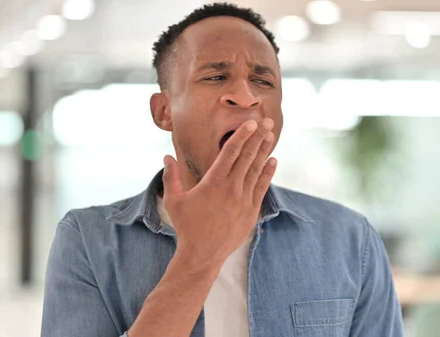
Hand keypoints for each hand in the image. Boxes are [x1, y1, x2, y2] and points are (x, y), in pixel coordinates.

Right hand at [162, 118, 276, 265]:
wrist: (203, 254)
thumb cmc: (186, 227)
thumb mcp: (174, 200)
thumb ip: (170, 177)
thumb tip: (166, 157)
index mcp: (213, 182)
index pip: (231, 152)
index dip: (242, 135)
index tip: (251, 123)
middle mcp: (231, 188)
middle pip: (247, 156)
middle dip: (258, 137)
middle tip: (267, 121)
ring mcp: (243, 200)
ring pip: (256, 169)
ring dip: (264, 151)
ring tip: (270, 135)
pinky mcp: (251, 211)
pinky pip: (262, 187)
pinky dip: (268, 173)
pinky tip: (272, 161)